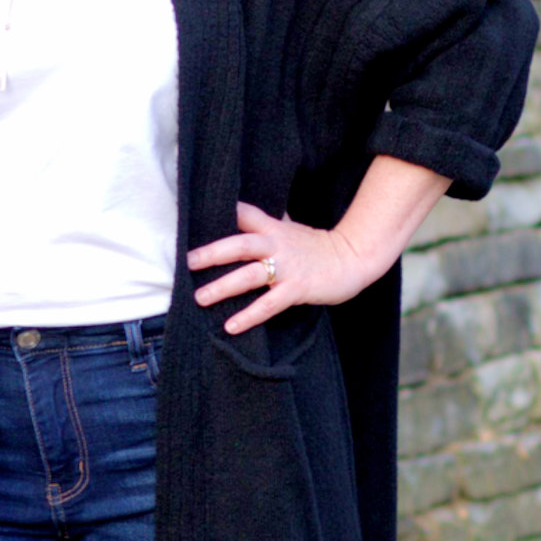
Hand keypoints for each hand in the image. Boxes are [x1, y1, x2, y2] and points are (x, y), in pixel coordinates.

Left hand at [188, 201, 366, 334]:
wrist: (352, 260)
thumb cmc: (316, 246)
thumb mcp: (290, 229)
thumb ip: (266, 223)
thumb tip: (240, 213)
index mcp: (273, 229)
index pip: (244, 215)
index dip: (223, 213)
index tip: (196, 217)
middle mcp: (277, 246)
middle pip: (240, 245)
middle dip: (213, 253)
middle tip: (188, 262)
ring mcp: (287, 268)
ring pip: (249, 276)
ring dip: (223, 287)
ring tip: (200, 298)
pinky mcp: (297, 289)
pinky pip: (268, 305)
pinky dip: (249, 316)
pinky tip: (230, 326)